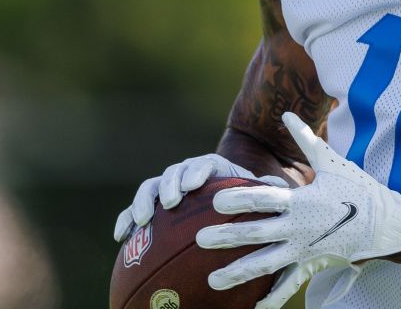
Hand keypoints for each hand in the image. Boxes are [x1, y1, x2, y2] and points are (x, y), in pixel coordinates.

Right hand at [113, 153, 285, 241]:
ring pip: (151, 188)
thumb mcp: (259, 194)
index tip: (194, 185)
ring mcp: (167, 190)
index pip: (204, 164)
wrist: (226, 204)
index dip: (197, 172)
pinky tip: (120, 237)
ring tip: (142, 218)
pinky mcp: (152, 208)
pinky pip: (134, 212)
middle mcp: (186, 175)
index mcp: (213, 169)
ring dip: (144, 200)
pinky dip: (125, 220)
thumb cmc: (245, 201)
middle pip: (174, 172)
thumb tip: (280, 186)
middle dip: (171, 184)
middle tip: (172, 201)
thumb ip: (266, 189)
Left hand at [196, 112, 400, 308]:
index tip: (215, 199)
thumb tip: (287, 114)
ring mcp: (304, 250)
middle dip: (226, 237)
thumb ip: (306, 140)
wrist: (384, 224)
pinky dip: (270, 298)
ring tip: (212, 281)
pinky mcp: (310, 266)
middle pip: (256, 234)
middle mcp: (298, 227)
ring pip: (265, 265)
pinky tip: (251, 307)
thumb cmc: (357, 189)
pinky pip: (287, 285)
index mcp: (301, 200)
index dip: (238, 198)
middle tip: (199, 240)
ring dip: (237, 274)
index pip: (263, 199)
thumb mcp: (332, 162)